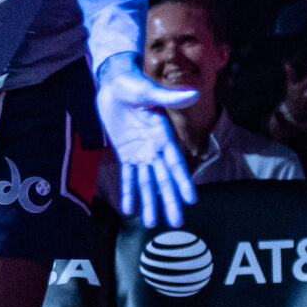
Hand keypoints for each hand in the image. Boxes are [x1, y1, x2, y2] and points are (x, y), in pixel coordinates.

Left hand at [95, 51, 197, 228]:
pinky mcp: (126, 153)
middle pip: (163, 179)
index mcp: (162, 134)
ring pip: (146, 182)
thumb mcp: (147, 90)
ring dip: (149, 202)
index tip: (192, 200)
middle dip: (169, 201)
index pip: (175, 163)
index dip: (182, 182)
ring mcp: (140, 152)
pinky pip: (127, 177)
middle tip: (176, 223)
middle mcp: (154, 148)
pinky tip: (130, 209)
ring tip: (152, 223)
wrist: (113, 83)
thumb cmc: (132, 84)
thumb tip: (193, 94)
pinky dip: (129, 192)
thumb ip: (168, 97)